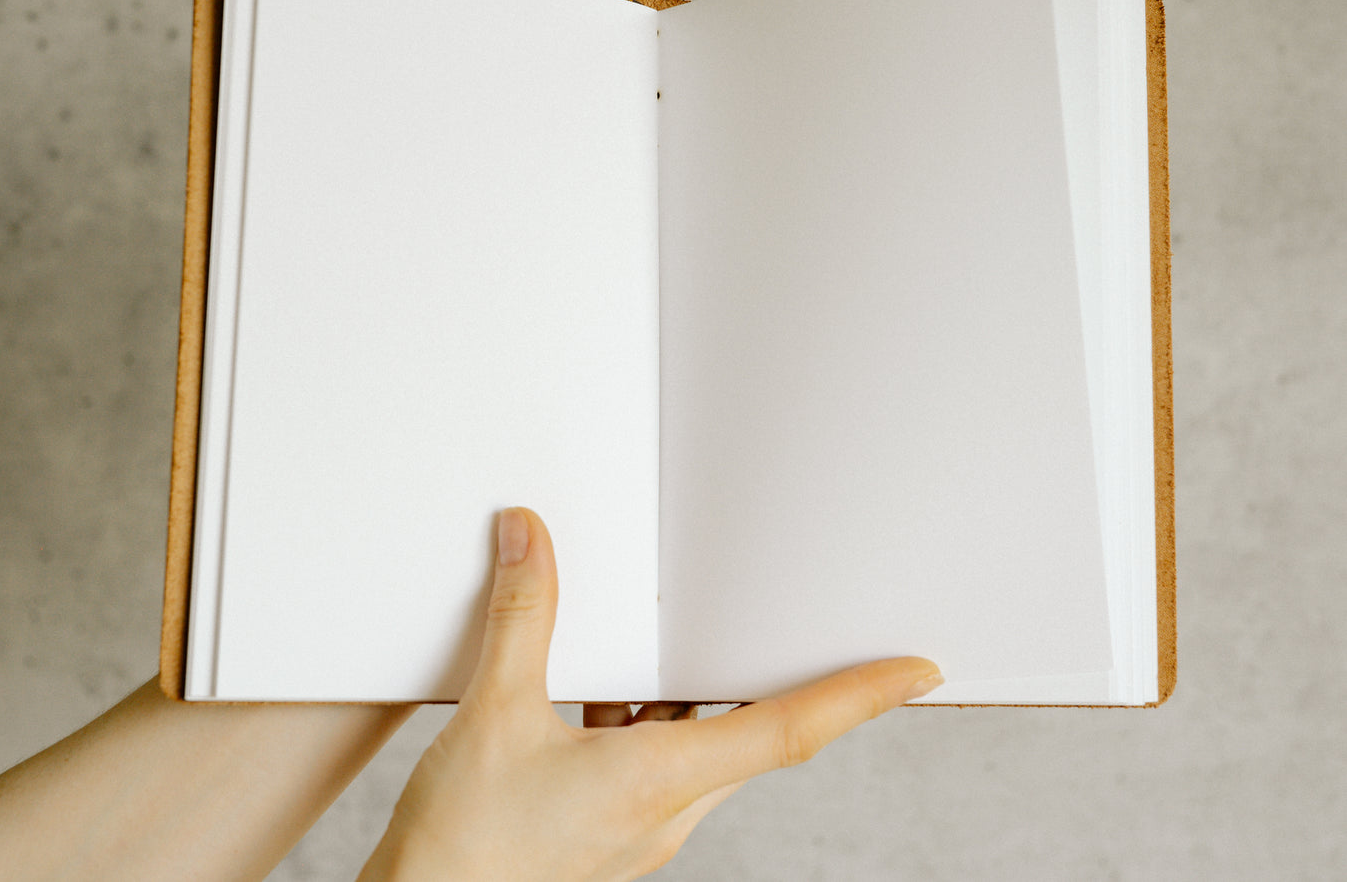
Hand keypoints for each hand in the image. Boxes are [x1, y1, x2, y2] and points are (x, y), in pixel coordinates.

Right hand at [357, 507, 940, 880]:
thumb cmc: (463, 845)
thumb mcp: (493, 711)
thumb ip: (523, 616)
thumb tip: (531, 537)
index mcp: (658, 779)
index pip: (788, 730)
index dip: (860, 695)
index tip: (918, 671)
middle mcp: (665, 810)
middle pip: (750, 736)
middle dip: (781, 681)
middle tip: (812, 626)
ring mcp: (639, 827)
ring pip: (701, 749)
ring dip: (700, 698)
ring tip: (689, 639)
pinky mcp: (609, 829)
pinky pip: (655, 763)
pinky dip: (648, 720)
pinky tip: (601, 690)